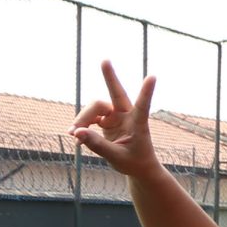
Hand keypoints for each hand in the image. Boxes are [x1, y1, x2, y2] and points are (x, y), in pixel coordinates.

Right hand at [68, 60, 161, 177]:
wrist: (137, 167)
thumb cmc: (134, 162)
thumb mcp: (116, 157)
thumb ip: (97, 145)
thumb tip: (77, 132)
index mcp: (138, 123)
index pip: (143, 106)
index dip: (146, 92)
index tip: (153, 77)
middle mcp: (127, 115)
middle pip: (115, 94)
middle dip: (110, 77)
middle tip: (105, 60)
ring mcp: (116, 116)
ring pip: (95, 108)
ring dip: (82, 118)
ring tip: (73, 135)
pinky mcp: (106, 120)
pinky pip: (89, 117)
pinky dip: (81, 125)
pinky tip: (75, 137)